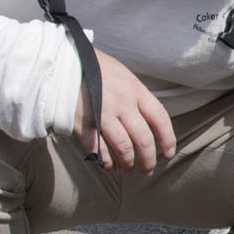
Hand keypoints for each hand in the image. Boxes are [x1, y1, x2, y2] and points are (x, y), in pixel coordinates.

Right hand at [74, 47, 176, 174]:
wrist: (64, 63)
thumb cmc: (97, 69)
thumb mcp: (124, 76)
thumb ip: (138, 97)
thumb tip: (152, 121)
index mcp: (135, 90)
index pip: (160, 119)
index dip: (168, 139)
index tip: (168, 153)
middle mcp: (122, 103)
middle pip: (143, 139)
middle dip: (149, 160)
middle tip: (148, 171)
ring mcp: (102, 115)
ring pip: (123, 148)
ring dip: (128, 164)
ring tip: (128, 170)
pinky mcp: (82, 124)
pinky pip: (98, 150)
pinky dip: (105, 162)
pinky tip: (109, 167)